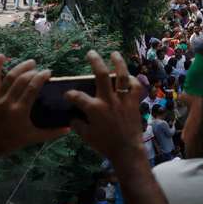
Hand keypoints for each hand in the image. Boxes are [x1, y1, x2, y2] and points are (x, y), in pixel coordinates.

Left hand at [0, 55, 66, 157]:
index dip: (41, 77)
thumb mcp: (33, 138)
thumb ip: (52, 133)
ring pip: (9, 77)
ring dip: (20, 67)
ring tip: (31, 63)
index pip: (32, 88)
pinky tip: (1, 56)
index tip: (48, 72)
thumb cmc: (12, 142)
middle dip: (33, 72)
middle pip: (22, 80)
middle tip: (41, 71)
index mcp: (20, 111)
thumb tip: (69, 128)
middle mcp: (8, 102)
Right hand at [67, 50, 147, 171]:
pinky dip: (133, 80)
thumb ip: (78, 125)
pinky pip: (136, 87)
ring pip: (121, 76)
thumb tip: (72, 118)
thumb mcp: (87, 136)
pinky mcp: (134, 102)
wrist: (127, 150)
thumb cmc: (105, 144)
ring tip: (114, 53)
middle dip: (95, 61)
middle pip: (101, 75)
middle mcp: (108, 100)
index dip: (70, 94)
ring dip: (118, 62)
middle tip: (91, 53)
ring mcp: (123, 99)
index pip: (77, 96)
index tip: (67, 94)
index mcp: (94, 108)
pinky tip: (129, 77)